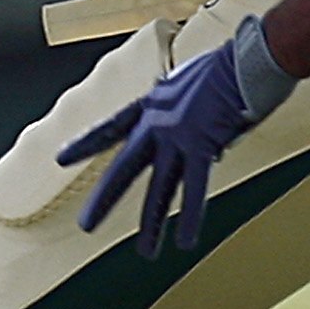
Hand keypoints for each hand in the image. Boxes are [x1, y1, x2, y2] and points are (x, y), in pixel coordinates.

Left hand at [58, 22, 291, 256]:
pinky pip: (195, 189)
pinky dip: (190, 216)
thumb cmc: (231, 63)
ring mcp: (177, 136)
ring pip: (159, 188)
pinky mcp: (201, 145)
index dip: (86, 144)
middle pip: (125, 166)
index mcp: (153, 104)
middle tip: (86, 224)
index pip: (111, 127)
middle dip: (105, 199)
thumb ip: (188, 112)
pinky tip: (184, 241)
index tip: (61, 159)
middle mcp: (158, 123)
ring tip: (146, 252)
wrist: (247, 56)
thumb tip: (201, 142)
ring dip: (153, 223)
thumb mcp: (194, 83)